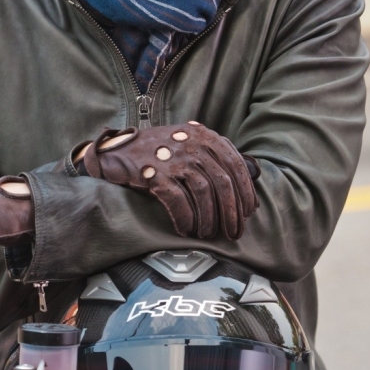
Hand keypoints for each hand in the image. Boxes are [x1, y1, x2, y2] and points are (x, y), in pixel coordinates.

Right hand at [82, 122, 259, 240]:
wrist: (118, 150)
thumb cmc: (160, 153)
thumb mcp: (191, 144)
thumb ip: (217, 158)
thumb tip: (251, 188)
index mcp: (205, 136)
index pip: (236, 166)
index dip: (245, 193)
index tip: (247, 214)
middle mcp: (191, 144)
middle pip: (223, 182)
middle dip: (231, 212)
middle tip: (233, 233)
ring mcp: (172, 157)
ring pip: (203, 192)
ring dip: (209, 219)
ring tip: (207, 234)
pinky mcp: (153, 173)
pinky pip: (177, 200)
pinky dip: (185, 219)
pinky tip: (186, 230)